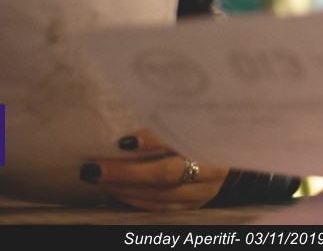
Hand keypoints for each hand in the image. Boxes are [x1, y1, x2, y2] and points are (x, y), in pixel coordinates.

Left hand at [81, 129, 227, 211]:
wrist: (228, 147)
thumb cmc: (201, 124)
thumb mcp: (192, 115)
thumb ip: (169, 117)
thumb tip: (129, 118)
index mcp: (214, 137)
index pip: (179, 139)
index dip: (151, 140)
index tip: (122, 141)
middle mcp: (213, 167)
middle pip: (166, 173)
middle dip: (126, 172)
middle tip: (95, 168)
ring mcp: (205, 190)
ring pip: (161, 194)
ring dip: (125, 188)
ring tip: (99, 178)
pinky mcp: (195, 204)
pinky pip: (162, 207)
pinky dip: (136, 200)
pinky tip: (117, 191)